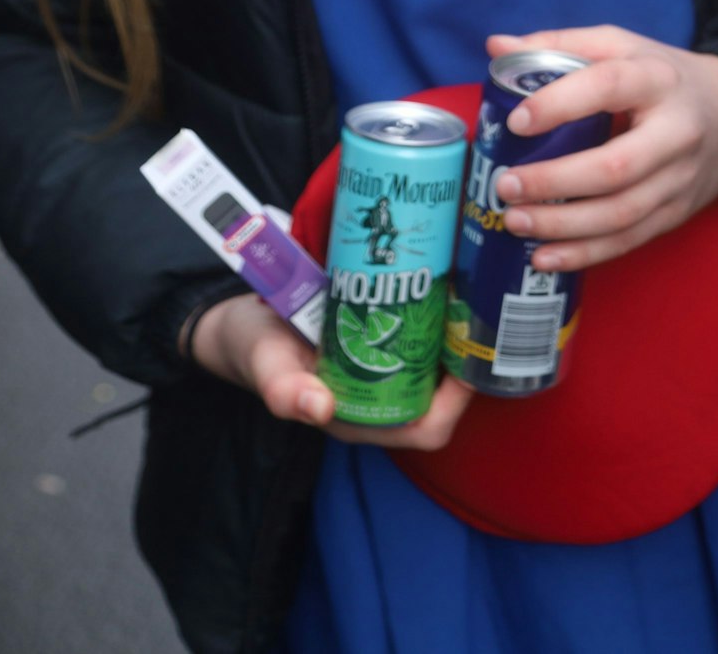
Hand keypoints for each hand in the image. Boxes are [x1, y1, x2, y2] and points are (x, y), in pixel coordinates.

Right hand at [189, 293, 472, 449]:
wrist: (244, 324)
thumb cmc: (256, 349)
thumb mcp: (264, 365)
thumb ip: (284, 391)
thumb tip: (320, 410)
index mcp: (359, 419)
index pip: (427, 428)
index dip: (456, 403)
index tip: (467, 361)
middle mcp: (380, 400)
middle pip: (443, 395)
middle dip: (463, 360)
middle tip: (473, 313)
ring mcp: (383, 374)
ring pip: (437, 366)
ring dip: (454, 337)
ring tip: (467, 296)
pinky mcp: (380, 347)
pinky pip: (422, 342)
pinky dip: (436, 321)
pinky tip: (444, 289)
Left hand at [483, 26, 717, 271]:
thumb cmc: (664, 78)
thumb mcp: (623, 47)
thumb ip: (561, 45)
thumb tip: (497, 47)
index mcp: (657, 79)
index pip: (609, 86)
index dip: (560, 103)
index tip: (517, 121)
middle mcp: (676, 131)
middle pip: (615, 167)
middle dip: (555, 182)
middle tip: (506, 185)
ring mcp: (679, 179)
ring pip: (621, 213)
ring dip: (563, 225)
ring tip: (516, 222)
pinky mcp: (677, 213)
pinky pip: (629, 241)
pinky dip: (585, 254)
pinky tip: (544, 257)